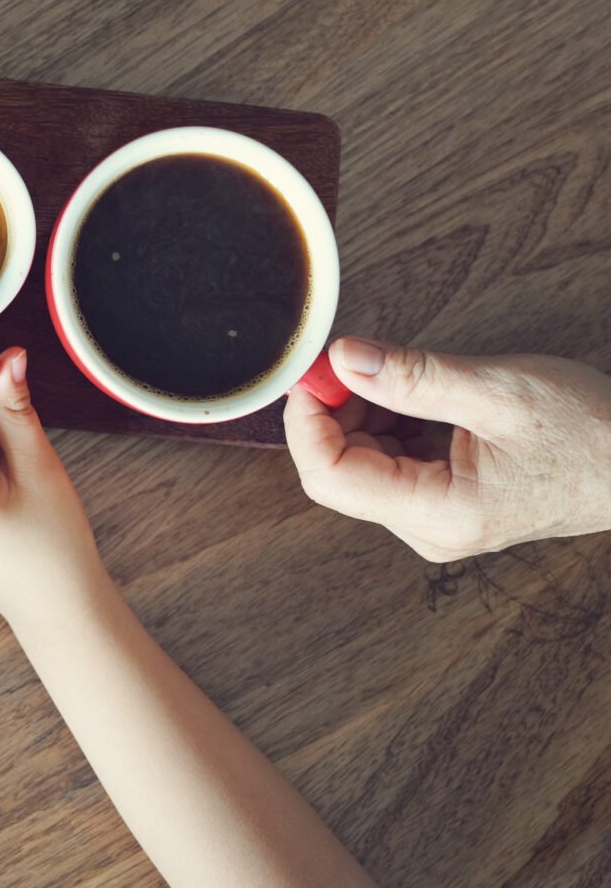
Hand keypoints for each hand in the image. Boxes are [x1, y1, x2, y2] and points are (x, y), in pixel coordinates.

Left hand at [285, 336, 610, 561]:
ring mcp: (435, 521)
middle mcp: (430, 530)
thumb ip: (414, 377)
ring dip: (364, 414)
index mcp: (442, 514)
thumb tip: (344, 357)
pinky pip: (389, 463)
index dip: (307, 421)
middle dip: (336, 412)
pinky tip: (421, 399)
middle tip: (355, 360)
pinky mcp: (442, 504)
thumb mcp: (499, 391)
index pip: (330, 477)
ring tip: (405, 378)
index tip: (314, 371)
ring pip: (362, 464)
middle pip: (340, 471)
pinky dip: (389, 423)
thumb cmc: (595, 433)